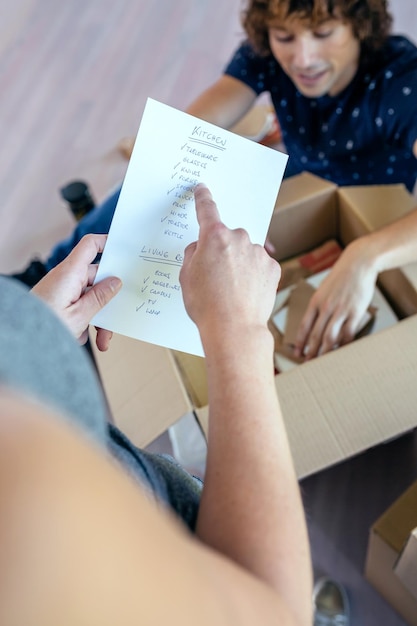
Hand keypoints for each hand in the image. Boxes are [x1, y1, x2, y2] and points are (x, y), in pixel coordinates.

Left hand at [32, 234, 121, 350]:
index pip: (90, 246)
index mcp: (70, 273)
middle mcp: (65, 278)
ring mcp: (61, 290)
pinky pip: (78, 306)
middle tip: (117, 318)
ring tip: (102, 340)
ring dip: (98, 318)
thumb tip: (116, 282)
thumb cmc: (45, 327)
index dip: (107, 242)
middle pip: (96, 279)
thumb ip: (100, 297)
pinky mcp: (57, 301)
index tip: (124, 249)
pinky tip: (83, 338)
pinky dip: (84, 322)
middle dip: (108, 301)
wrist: (21, 342)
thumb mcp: (79, 315)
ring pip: (89, 297)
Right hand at [179, 184, 280, 347]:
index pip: (207, 209)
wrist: (234, 328)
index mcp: (214, 237)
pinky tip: (246, 292)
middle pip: (228, 238)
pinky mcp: (273, 267)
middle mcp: (239, 238)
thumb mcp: (186, 277)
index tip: (202, 189)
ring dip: (240, 264)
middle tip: (215, 276)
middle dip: (223, 251)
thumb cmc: (206, 304)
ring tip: (232, 290)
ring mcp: (258, 252)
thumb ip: (193, 255)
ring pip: (245, 252)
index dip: (203, 198)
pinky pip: (260, 265)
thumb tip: (201, 248)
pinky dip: (254, 275)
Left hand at [293, 238, 377, 358]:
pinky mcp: (355, 312)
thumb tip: (314, 322)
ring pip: (330, 337)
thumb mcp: (323, 289)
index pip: (304, 326)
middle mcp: (326, 307)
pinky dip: (343, 344)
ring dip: (324, 351)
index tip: (297, 353)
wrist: (358, 264)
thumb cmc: (340, 277)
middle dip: (310, 351)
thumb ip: (318, 305)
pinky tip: (341, 351)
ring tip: (322, 361)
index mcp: (315, 302)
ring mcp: (340, 310)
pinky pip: (348, 333)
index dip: (300, 342)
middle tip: (307, 363)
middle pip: (315, 335)